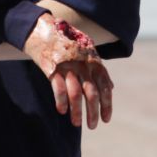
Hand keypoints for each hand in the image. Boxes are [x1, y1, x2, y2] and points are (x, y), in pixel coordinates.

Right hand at [23, 15, 113, 129]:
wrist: (45, 31)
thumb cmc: (68, 45)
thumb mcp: (87, 54)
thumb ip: (99, 71)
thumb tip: (111, 88)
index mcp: (94, 62)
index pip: (105, 87)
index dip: (107, 105)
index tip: (106, 119)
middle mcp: (83, 65)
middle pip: (92, 94)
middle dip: (93, 112)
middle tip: (92, 126)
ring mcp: (68, 66)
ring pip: (76, 94)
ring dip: (77, 112)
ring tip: (77, 124)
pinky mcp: (53, 68)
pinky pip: (59, 89)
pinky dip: (62, 102)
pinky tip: (62, 111)